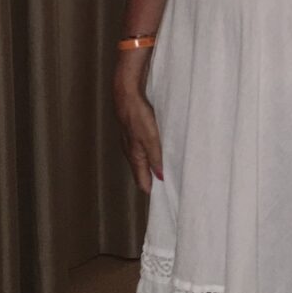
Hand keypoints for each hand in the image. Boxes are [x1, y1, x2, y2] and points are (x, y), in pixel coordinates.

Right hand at [112, 56, 162, 194]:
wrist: (126, 93)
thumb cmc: (137, 115)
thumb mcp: (150, 138)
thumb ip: (155, 157)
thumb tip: (159, 177)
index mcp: (134, 155)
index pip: (142, 180)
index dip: (150, 189)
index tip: (162, 199)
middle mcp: (130, 151)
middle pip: (141, 172)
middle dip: (151, 181)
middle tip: (165, 190)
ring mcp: (131, 140)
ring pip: (141, 160)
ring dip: (150, 168)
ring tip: (162, 174)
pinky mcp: (134, 130)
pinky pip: (142, 148)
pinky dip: (150, 155)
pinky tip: (156, 152)